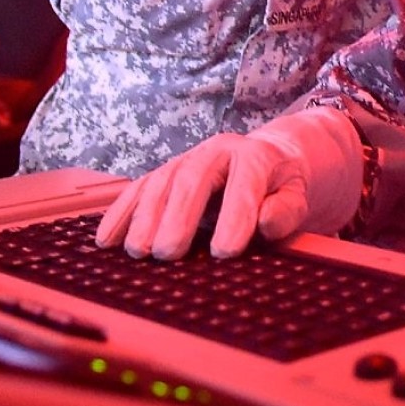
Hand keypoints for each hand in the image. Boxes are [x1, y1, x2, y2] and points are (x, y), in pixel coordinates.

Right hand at [94, 109, 362, 259]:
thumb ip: (286, 210)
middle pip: (194, 179)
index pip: (244, 184)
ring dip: (145, 218)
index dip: (234, 217)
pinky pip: (138, 190)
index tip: (225, 251)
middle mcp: (216, 152)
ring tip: (138, 251)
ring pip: (161, 182)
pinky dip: (121, 214)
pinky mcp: (164, 174)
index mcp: (255, 157)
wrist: (269, 158)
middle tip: (168, 253)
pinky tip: (107, 240)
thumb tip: (266, 222)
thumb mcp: (297, 196)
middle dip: (178, 216)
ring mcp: (186, 160)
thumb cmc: (281, 187)